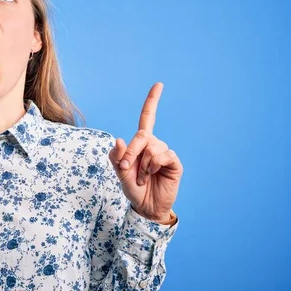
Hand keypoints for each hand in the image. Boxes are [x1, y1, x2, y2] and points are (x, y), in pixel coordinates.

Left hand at [108, 82, 182, 222]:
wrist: (145, 206)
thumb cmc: (132, 187)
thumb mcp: (119, 172)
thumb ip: (117, 157)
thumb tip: (119, 140)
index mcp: (140, 142)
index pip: (147, 117)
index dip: (152, 101)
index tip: (159, 84)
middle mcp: (153, 144)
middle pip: (142, 135)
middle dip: (131, 152)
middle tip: (127, 168)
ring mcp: (164, 153)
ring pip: (151, 148)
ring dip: (142, 166)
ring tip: (142, 177)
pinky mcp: (173, 163)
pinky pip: (163, 156)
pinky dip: (153, 167)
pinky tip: (152, 175)